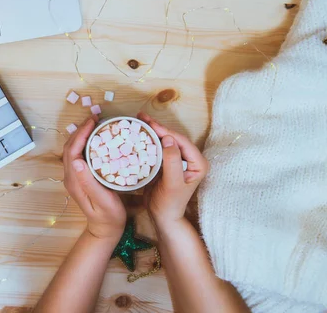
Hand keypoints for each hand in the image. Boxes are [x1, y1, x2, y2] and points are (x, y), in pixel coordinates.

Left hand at [62, 115, 126, 241]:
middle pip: (70, 147)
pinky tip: (96, 139)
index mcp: (74, 180)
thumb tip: (77, 161)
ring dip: (82, 135)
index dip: (81, 133)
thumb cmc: (108, 216)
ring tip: (96, 124)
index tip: (93, 121)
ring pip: (73, 150)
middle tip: (96, 118)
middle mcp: (71, 177)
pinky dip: (85, 143)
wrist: (105, 229)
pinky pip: (79, 155)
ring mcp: (74, 177)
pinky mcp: (80, 178)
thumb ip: (88, 181)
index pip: (72, 150)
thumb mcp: (102, 199)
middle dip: (81, 130)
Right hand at [137, 112, 208, 227]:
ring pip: (165, 141)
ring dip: (152, 131)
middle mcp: (190, 160)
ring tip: (139, 121)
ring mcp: (179, 161)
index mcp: (197, 163)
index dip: (165, 130)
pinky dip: (149, 140)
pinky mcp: (168, 164)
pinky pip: (159, 148)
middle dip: (157, 127)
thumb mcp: (172, 183)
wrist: (163, 217)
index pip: (181, 141)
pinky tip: (139, 134)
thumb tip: (168, 139)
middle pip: (173, 138)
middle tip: (141, 117)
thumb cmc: (170, 203)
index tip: (150, 123)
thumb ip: (172, 161)